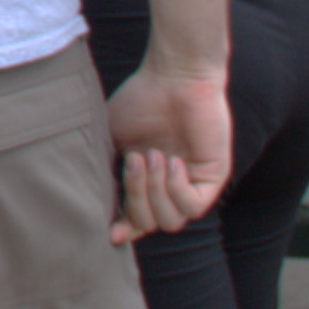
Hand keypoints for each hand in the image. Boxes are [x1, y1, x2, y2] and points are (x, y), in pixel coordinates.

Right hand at [105, 55, 229, 242]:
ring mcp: (192, 182)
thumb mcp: (112, 138)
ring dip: (156, 192)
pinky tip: (174, 162)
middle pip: (151, 224)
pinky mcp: (213, 177)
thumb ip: (105, 170)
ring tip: (155, 157)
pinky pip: (193, 206)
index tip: (111, 232)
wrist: (174, 76)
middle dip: (137, 199)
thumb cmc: (142, 99)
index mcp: (147, 179)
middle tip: (135, 161)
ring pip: (172, 221)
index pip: (138, 220)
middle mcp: (169, 185)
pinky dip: (178, 189)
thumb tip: (95, 205)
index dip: (125, 229)